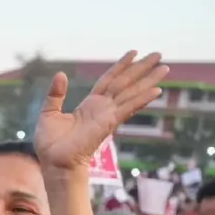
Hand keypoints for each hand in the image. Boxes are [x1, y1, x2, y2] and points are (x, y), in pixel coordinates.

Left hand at [34, 51, 168, 173]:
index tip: (134, 53)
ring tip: (165, 67)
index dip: (121, 66)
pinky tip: (156, 91)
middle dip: (141, 68)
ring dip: (148, 80)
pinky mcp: (108, 124)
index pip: (108, 80)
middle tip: (158, 54)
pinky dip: (142, 100)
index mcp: (89, 105)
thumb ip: (55, 94)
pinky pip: (128, 108)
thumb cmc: (50, 143)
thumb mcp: (49, 112)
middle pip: (125, 83)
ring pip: (131, 93)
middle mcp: (102, 108)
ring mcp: (107, 116)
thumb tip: (61, 74)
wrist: (53, 162)